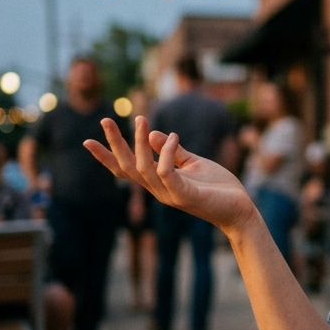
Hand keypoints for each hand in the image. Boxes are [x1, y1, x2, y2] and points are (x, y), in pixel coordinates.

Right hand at [84, 116, 256, 231]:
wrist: (241, 210)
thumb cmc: (218, 188)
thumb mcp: (194, 163)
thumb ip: (173, 152)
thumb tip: (154, 134)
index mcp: (159, 182)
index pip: (126, 170)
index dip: (106, 156)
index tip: (88, 141)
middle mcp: (159, 190)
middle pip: (127, 168)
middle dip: (114, 145)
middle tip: (105, 120)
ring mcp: (170, 194)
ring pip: (144, 168)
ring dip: (140, 142)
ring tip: (142, 120)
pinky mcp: (185, 195)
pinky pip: (167, 173)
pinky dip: (166, 154)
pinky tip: (173, 137)